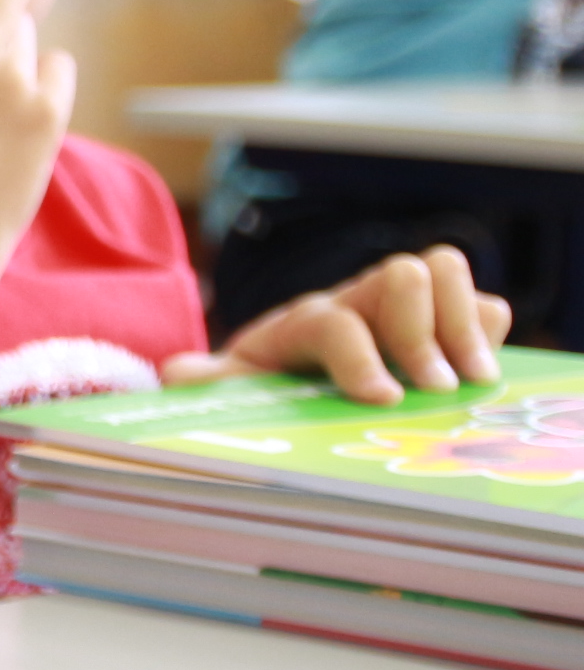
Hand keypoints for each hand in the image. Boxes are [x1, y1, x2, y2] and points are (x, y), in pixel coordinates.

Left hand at [164, 246, 510, 406]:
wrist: (286, 373)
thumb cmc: (263, 386)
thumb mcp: (233, 390)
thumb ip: (209, 383)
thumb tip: (179, 373)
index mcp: (302, 323)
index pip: (334, 322)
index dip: (361, 357)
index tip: (384, 400)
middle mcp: (354, 302)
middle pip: (399, 274)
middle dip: (422, 330)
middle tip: (438, 388)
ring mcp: (399, 307)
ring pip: (441, 270)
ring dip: (465, 324)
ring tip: (473, 381)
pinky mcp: (438, 322)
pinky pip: (479, 302)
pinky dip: (489, 332)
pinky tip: (482, 377)